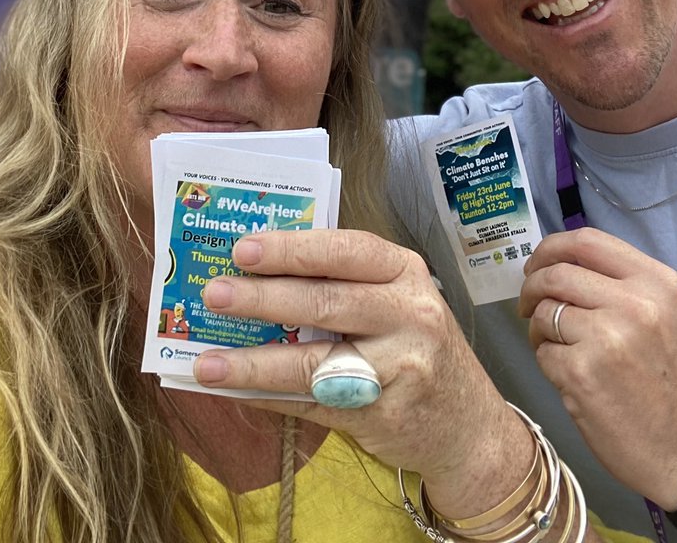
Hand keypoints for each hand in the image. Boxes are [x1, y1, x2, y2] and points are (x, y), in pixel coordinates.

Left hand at [194, 228, 535, 520]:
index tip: (243, 249)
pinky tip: (236, 392)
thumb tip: (258, 271)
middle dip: (262, 298)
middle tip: (213, 294)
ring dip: (253, 363)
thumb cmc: (416, 346)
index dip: (292, 249)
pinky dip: (270, 399)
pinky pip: (313, 405)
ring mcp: (398, 369)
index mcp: (405, 272)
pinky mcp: (381, 416)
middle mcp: (408, 315)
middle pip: (325, 303)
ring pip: (313, 363)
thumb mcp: (397, 299)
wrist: (469, 427)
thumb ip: (344, 281)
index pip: (345, 250)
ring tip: (207, 363)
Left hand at [519, 227, 676, 509]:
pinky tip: (569, 376)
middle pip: (556, 273)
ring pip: (544, 312)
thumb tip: (556, 263)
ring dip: (538, 328)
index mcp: (656, 283)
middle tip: (527, 305)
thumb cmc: (671, 381)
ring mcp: (607, 337)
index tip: (537, 265)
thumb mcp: (663, 316)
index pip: (586, 241)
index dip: (551, 248)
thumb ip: (619, 285)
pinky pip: (542, 351)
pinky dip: (546, 360)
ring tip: (556, 347)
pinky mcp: (582, 373)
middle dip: (532, 287)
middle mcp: (634, 303)